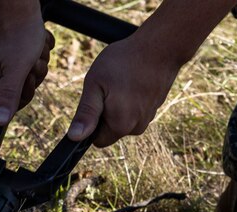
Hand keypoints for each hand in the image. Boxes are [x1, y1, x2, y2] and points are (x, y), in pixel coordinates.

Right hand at [0, 2, 54, 124]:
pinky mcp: (8, 51)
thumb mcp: (16, 69)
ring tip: (32, 44)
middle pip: (23, 90)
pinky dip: (36, 49)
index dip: (26, 90)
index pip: (14, 105)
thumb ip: (8, 97)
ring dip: (37, 59)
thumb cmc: (18, 33)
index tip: (25, 71)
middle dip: (34, 73)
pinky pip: (29, 60)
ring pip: (29, 74)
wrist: (17, 1)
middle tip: (30, 56)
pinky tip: (33, 37)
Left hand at [67, 36, 181, 147]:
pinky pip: (136, 110)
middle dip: (106, 112)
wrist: (161, 46)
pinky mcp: (155, 107)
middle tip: (109, 87)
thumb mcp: (95, 84)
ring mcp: (148, 118)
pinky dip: (132, 98)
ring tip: (123, 81)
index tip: (96, 101)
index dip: (92, 124)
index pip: (98, 140)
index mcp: (120, 126)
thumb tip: (74, 137)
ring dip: (119, 105)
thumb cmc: (124, 61)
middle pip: (111, 130)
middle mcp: (137, 127)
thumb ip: (85, 114)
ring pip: (124, 119)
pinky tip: (134, 80)